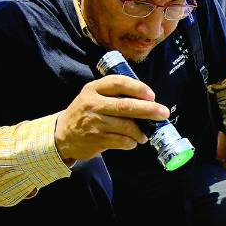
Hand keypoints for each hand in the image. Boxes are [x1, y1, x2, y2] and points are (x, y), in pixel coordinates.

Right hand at [54, 75, 169, 161]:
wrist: (62, 135)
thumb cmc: (84, 113)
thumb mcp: (92, 96)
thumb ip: (113, 95)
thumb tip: (146, 101)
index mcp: (93, 89)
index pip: (118, 83)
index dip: (137, 88)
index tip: (151, 95)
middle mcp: (93, 104)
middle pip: (126, 106)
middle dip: (148, 109)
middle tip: (163, 113)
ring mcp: (95, 123)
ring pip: (126, 126)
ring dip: (140, 131)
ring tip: (144, 134)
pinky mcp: (97, 140)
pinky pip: (122, 141)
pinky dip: (131, 142)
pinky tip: (131, 142)